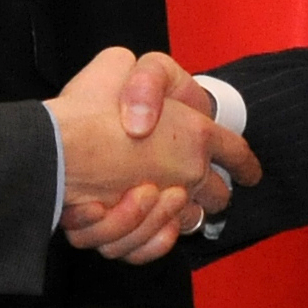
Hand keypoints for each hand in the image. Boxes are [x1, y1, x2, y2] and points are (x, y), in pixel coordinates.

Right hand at [46, 49, 258, 262]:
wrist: (55, 149)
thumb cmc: (89, 106)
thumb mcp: (118, 62)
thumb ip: (140, 76)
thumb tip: (145, 99)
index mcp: (196, 133)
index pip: (235, 151)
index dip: (245, 163)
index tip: (251, 173)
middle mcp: (188, 172)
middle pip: (218, 193)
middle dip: (215, 192)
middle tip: (196, 186)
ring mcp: (164, 204)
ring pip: (188, 221)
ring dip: (180, 215)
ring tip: (161, 198)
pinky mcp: (137, 229)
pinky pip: (158, 244)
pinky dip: (157, 239)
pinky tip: (149, 226)